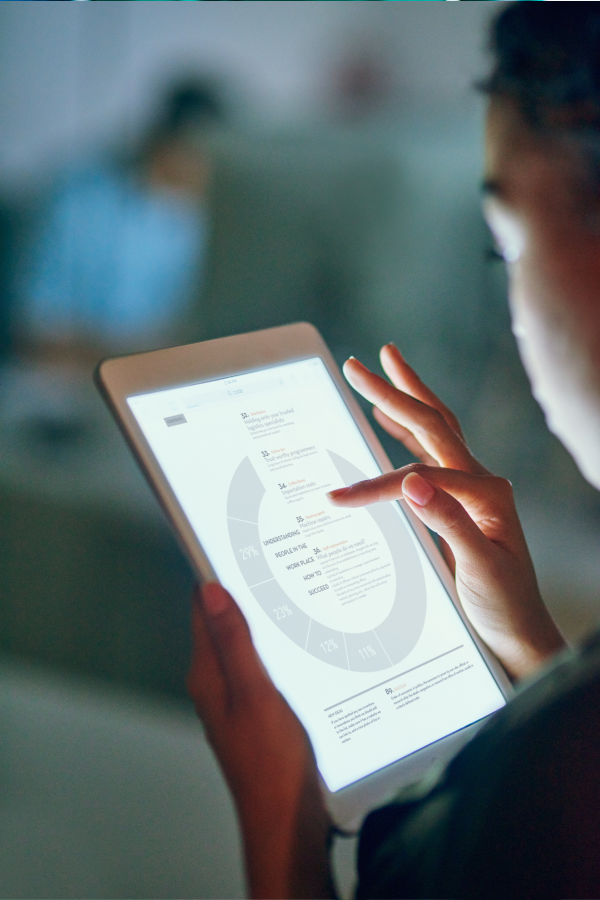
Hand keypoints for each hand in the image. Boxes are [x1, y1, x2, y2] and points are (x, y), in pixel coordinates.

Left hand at [188, 583, 333, 898]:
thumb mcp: (256, 693)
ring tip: (293, 594)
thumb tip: (211, 592)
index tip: (232, 545)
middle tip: (274, 563)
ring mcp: (239, 697)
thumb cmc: (270, 765)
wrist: (287, 820)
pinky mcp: (260, 711)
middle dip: (245, 593)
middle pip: (225, 623)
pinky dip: (281, 648)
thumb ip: (234, 642)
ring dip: (266, 621)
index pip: (202, 610)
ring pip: (248, 644)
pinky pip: (265, 666)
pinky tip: (305, 643)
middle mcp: (218, 683)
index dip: (213, 576)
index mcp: (208, 673)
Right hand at [327, 344, 564, 679]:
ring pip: (434, 430)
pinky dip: (406, 432)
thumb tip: (411, 481)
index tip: (338, 499)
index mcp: (486, 492)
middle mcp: (480, 481)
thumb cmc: (503, 603)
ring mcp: (469, 488)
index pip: (422, 475)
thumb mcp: (479, 567)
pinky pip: (429, 454)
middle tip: (360, 364)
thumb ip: (448, 521)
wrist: (519, 630)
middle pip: (432, 423)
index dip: (377, 484)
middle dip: (395, 391)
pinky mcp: (458, 501)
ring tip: (384, 365)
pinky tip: (388, 424)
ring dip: (407, 397)